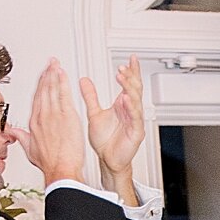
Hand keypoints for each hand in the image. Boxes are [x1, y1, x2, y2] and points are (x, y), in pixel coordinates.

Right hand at [9, 59, 86, 184]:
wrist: (60, 169)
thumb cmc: (49, 163)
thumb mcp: (30, 150)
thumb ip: (21, 138)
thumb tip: (12, 132)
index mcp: (34, 122)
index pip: (37, 99)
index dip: (40, 86)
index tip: (43, 76)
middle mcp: (42, 116)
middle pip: (43, 90)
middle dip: (46, 75)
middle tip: (50, 63)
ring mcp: (53, 115)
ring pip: (52, 89)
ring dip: (54, 74)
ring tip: (55, 64)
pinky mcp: (66, 117)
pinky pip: (63, 94)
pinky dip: (62, 82)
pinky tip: (62, 73)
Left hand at [81, 55, 145, 192]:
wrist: (108, 160)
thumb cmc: (105, 141)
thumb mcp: (94, 113)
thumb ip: (90, 96)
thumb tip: (83, 81)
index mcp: (122, 106)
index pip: (128, 84)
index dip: (130, 72)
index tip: (130, 59)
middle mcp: (130, 111)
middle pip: (135, 89)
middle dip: (131, 77)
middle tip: (123, 66)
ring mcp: (134, 121)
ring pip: (135, 101)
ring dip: (129, 88)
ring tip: (122, 77)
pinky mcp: (136, 133)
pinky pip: (134, 118)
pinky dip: (130, 108)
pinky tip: (125, 98)